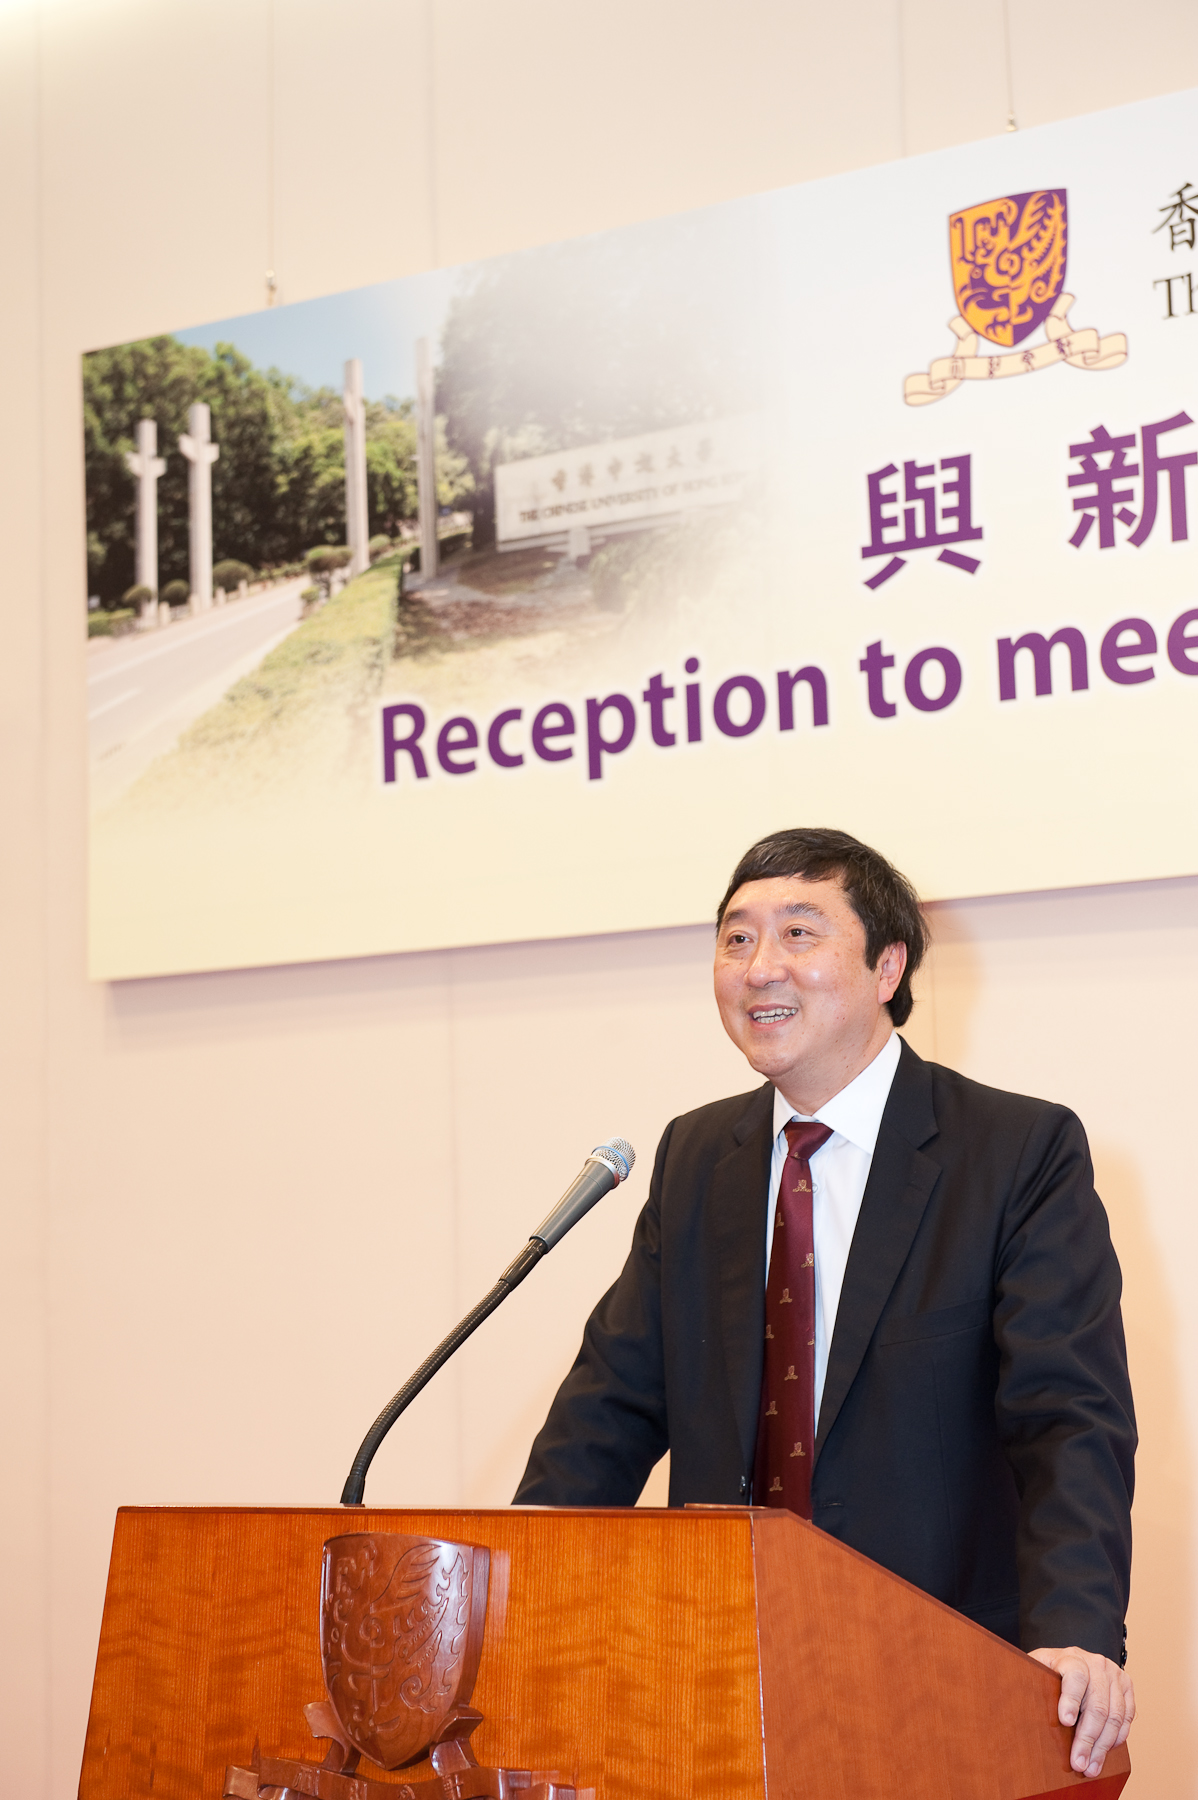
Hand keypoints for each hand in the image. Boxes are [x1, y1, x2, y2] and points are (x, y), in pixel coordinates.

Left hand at [1029, 1647, 1134, 1776]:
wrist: (1072, 1660)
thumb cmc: (1050, 1671)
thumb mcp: (1035, 1670)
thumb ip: (1029, 1683)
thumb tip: (1017, 1706)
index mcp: (1071, 1657)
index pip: (1075, 1676)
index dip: (1071, 1700)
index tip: (1065, 1721)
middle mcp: (1096, 1664)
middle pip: (1097, 1704)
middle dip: (1087, 1739)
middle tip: (1078, 1762)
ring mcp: (1114, 1675)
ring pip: (1114, 1716)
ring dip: (1102, 1746)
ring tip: (1091, 1767)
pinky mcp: (1127, 1687)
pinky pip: (1127, 1718)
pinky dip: (1116, 1738)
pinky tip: (1104, 1752)